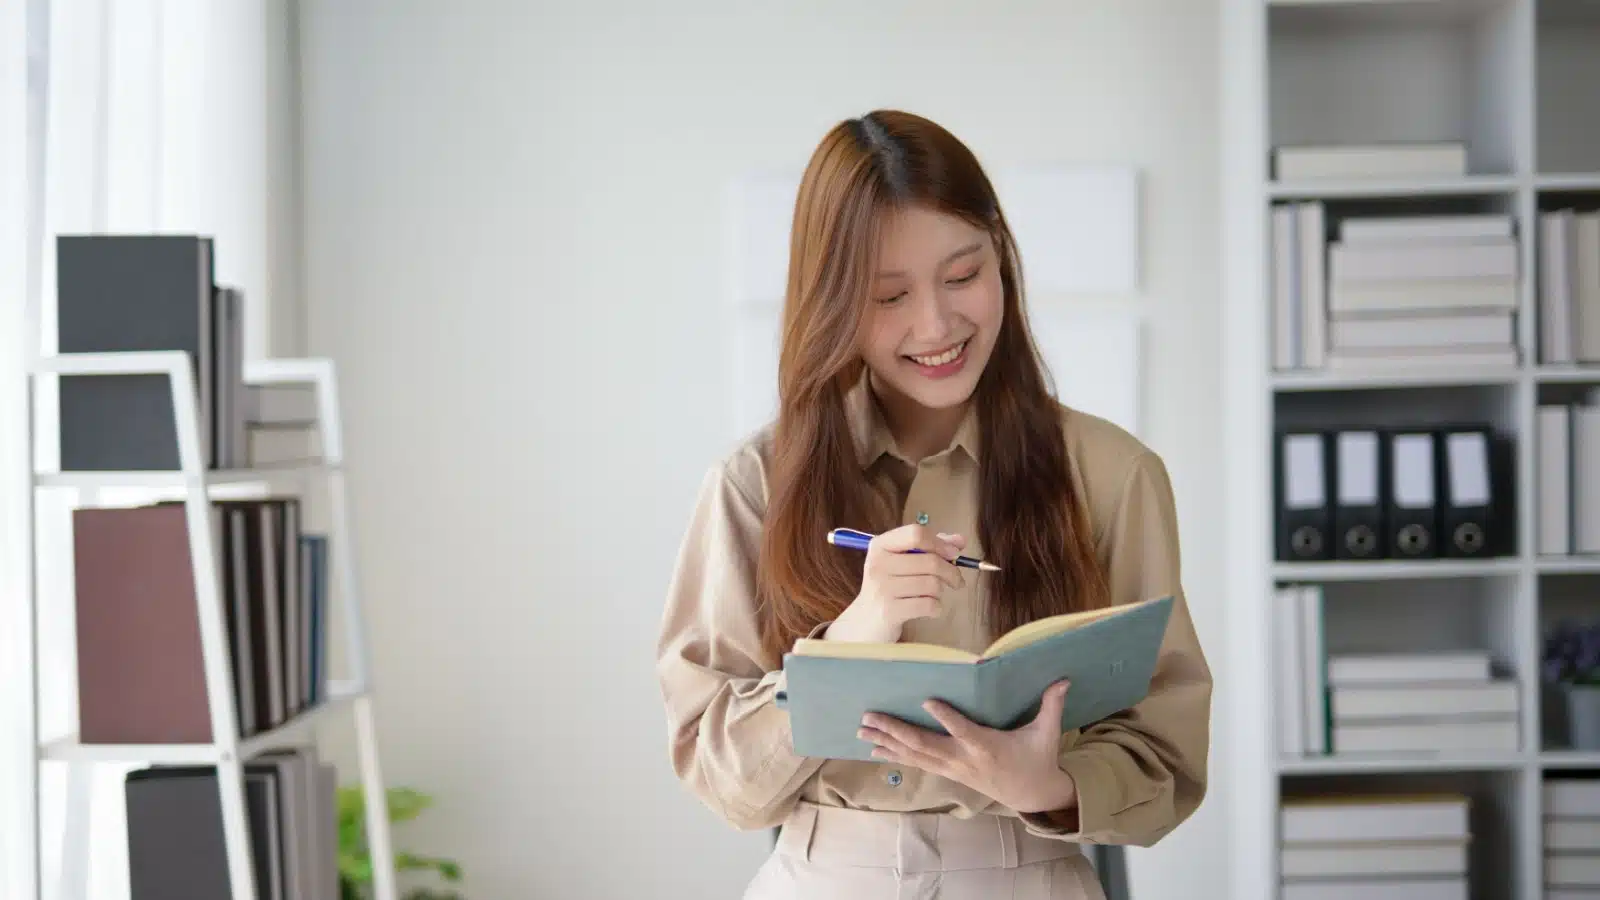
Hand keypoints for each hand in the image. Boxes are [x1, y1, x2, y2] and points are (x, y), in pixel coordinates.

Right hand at [824, 524, 966, 643]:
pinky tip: (931, 608)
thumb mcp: (903, 562)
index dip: (940, 543)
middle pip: (930, 560)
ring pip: (932, 584)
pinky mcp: (889, 611)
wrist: (865, 621)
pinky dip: (937, 608)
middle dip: (951, 572)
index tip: (953, 554)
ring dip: (941, 591)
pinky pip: (928, 604)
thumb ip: (931, 547)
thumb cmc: (889, 586)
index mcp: (880, 545)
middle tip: (956, 581)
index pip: (916, 533)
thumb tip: (959, 541)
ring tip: (934, 595)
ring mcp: (882, 588)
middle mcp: (878, 563)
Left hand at [858, 680, 1077, 815]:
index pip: (964, 731)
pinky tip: (874, 749)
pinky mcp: (948, 772)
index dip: (946, 717)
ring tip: (862, 731)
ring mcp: (953, 768)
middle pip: (925, 746)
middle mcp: (964, 760)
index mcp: (987, 747)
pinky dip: (894, 755)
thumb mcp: (1048, 734)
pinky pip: (916, 763)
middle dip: (895, 731)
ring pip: (914, 756)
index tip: (927, 700)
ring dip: (886, 742)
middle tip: (870, 717)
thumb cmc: (1038, 758)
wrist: (1031, 795)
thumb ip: (1051, 705)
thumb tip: (1062, 679)